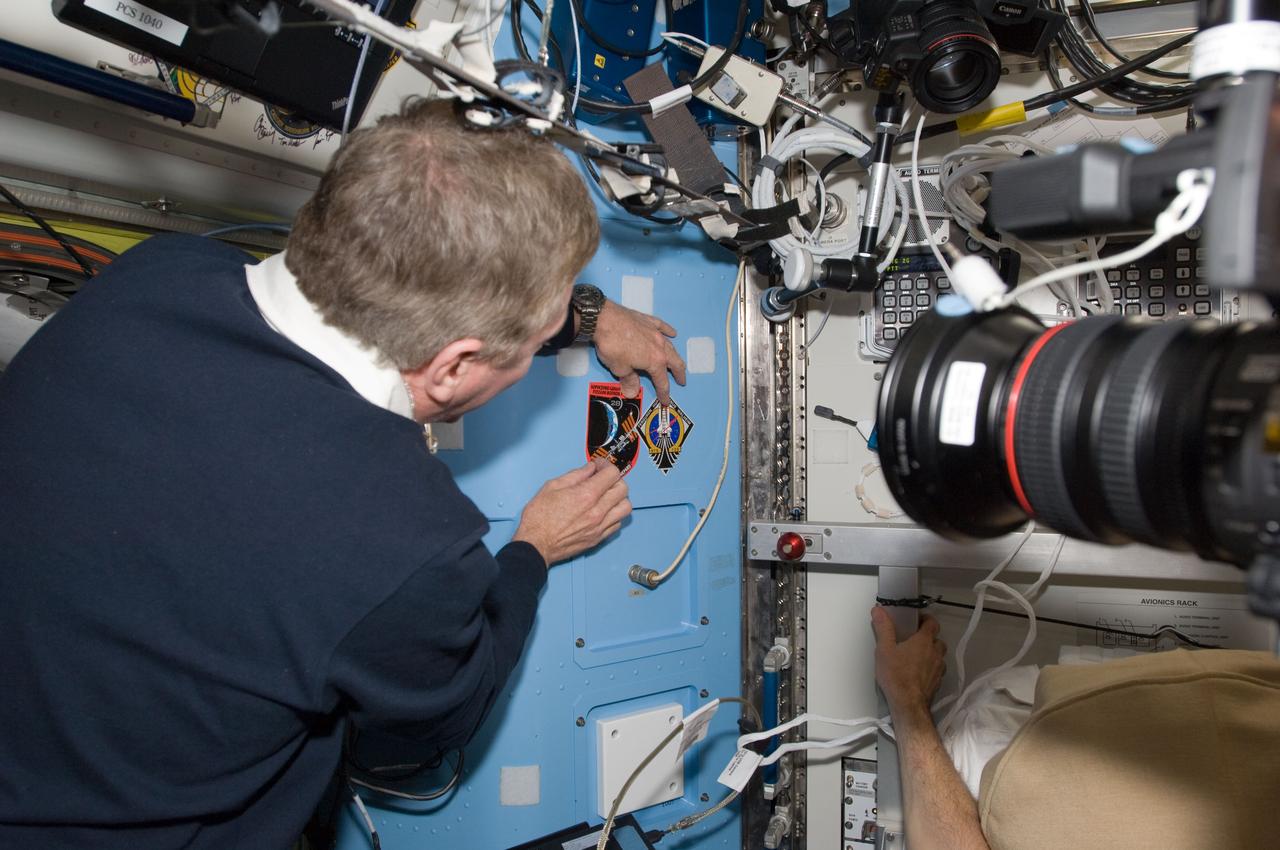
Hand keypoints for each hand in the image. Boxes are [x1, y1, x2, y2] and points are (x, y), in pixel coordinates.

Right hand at [512, 459, 630, 565]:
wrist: (535, 544)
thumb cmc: (539, 518)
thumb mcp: (552, 486)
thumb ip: (575, 475)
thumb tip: (590, 469)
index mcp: (586, 495)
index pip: (612, 473)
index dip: (606, 465)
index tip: (599, 466)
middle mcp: (597, 511)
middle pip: (623, 489)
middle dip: (614, 479)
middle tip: (602, 479)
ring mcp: (599, 526)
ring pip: (625, 507)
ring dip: (618, 498)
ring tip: (606, 496)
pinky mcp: (598, 538)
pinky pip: (618, 524)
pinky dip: (614, 515)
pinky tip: (603, 511)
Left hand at [592, 300, 686, 404]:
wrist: (604, 320)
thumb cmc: (612, 345)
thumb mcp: (619, 369)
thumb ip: (629, 380)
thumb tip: (632, 390)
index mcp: (655, 361)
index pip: (662, 381)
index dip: (664, 393)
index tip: (665, 400)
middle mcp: (659, 346)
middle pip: (674, 362)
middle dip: (679, 373)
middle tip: (681, 380)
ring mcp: (655, 332)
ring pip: (670, 346)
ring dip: (675, 355)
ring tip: (676, 361)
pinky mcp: (648, 321)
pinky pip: (663, 327)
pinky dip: (668, 332)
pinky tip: (672, 333)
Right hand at [871, 607, 946, 721]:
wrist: (908, 704)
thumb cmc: (896, 675)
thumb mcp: (884, 649)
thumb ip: (883, 628)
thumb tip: (879, 610)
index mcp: (924, 641)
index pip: (932, 623)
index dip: (926, 619)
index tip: (917, 620)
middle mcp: (935, 653)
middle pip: (937, 639)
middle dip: (928, 637)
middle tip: (914, 639)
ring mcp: (939, 668)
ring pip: (939, 655)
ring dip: (931, 653)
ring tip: (916, 656)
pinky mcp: (937, 682)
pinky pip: (937, 669)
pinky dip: (930, 667)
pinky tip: (918, 672)